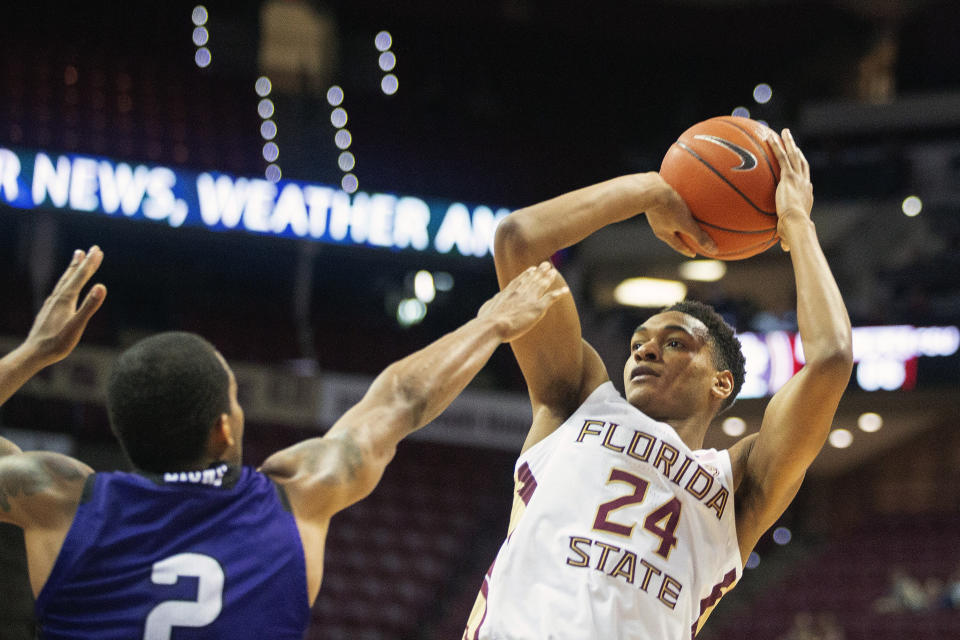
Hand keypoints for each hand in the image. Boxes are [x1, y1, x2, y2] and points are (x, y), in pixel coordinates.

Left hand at [24, 247, 106, 365]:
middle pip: (72, 275)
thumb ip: (89, 306)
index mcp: (65, 299)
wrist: (33, 354)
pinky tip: (66, 285)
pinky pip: (60, 290)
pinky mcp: (49, 310)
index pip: (80, 277)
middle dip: (83, 262)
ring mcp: (52, 303)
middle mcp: (57, 297)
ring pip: (64, 281)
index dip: (90, 264)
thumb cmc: (57, 343)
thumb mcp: (77, 326)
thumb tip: (101, 286)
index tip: (98, 250)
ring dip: (73, 269)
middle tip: (92, 249)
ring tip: (77, 257)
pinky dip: (66, 281)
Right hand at [477, 262, 568, 341]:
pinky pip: (551, 298)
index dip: (526, 275)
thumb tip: (492, 303)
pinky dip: (559, 293)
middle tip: (546, 264)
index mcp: (507, 292)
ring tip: (554, 271)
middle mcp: (519, 292)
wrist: (492, 325)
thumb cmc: (486, 321)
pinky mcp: (537, 308)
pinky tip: (565, 290)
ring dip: (549, 278)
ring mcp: (529, 299)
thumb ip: (492, 304)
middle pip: (532, 279)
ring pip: (541, 285)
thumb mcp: (486, 309)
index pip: (519, 281)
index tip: (532, 269)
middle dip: (540, 271)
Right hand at [642, 172, 716, 257]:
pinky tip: (683, 196)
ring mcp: (655, 211)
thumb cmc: (668, 207)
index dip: (687, 250)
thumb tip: (714, 251)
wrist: (650, 188)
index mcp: (663, 233)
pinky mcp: (655, 197)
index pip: (678, 245)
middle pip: (672, 233)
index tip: (694, 253)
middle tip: (691, 238)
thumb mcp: (686, 223)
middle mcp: (658, 224)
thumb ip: (699, 236)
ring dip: (679, 219)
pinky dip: (677, 204)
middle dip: (682, 236)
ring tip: (687, 216)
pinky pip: (669, 203)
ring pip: (670, 218)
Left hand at [767, 128, 812, 251]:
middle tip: (793, 142)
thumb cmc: (794, 231)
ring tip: (784, 132)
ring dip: (789, 142)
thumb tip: (786, 249)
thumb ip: (786, 238)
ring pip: (794, 155)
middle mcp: (805, 183)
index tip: (798, 165)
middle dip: (798, 151)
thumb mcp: (790, 232)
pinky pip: (781, 157)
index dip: (802, 171)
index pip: (805, 180)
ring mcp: (797, 178)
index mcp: (806, 194)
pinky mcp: (788, 177)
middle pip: (802, 162)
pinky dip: (777, 146)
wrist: (796, 223)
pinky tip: (770, 137)